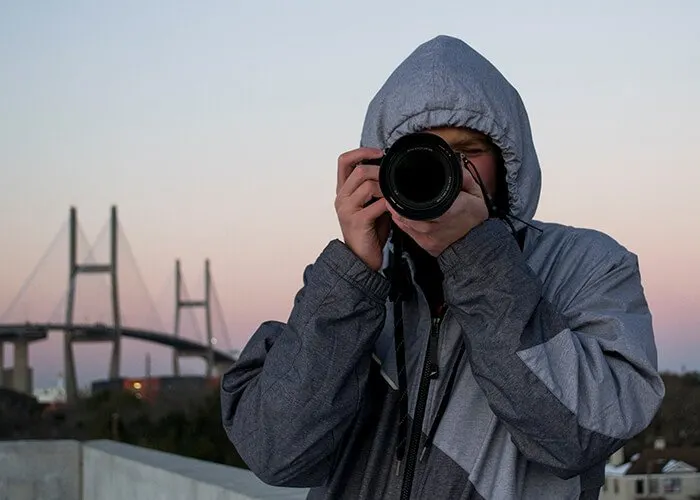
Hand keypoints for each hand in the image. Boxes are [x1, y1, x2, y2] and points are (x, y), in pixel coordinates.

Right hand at [335, 148, 390, 270]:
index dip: (362, 151)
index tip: (380, 152)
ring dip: (386, 188)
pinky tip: (394, 208)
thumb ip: (375, 188)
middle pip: (359, 170)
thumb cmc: (370, 231)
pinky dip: (388, 204)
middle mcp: (341, 197)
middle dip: (380, 171)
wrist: (361, 258)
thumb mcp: (371, 204)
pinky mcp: (356, 221)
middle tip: (394, 177)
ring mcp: (346, 209)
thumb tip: (392, 171)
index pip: (344, 161)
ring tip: (395, 195)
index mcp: (343, 191)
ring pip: (367, 184)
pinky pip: (376, 205)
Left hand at [388, 165, 488, 256]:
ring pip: (405, 222)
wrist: (477, 242)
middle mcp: (437, 224)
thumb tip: (454, 165)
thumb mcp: (476, 193)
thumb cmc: (475, 218)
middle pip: (408, 213)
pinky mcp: (426, 244)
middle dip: (399, 202)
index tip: (400, 186)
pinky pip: (408, 232)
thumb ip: (464, 178)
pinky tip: (401, 215)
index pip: (421, 203)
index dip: (407, 195)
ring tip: (395, 203)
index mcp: (449, 210)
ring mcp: (430, 236)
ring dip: (398, 212)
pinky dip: (402, 222)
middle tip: (394, 194)